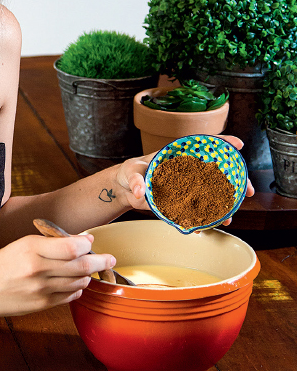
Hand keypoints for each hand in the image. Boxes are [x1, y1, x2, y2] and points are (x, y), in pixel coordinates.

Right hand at [0, 233, 115, 319]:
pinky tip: (75, 283)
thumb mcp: (21, 245)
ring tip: (89, 270)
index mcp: (31, 249)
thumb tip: (82, 241)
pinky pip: (71, 296)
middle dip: (101, 261)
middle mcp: (38, 270)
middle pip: (82, 265)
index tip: (90, 241)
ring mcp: (42, 290)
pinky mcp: (43, 305)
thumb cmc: (0, 265)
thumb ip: (51, 242)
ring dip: (88, 275)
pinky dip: (78, 289)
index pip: (71, 246)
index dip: (86, 243)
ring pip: (80, 282)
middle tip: (110, 258)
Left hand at [114, 134, 254, 220]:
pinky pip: (195, 211)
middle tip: (248, 191)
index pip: (203, 145)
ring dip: (222, 206)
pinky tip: (205, 228)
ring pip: (210, 194)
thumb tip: (141, 191)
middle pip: (216, 172)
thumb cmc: (130, 172)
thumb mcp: (131, 171)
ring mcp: (185, 187)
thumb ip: (137, 179)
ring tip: (228, 217)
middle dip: (236, 180)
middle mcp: (186, 171)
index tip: (239, 145)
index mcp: (177, 156)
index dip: (222, 143)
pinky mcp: (179, 202)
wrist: (123, 189)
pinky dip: (202, 219)